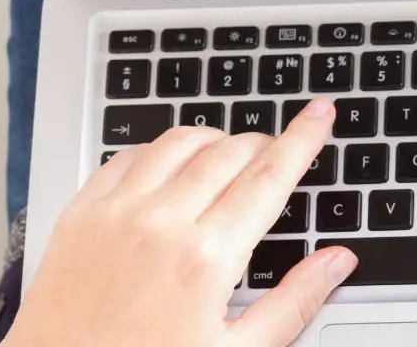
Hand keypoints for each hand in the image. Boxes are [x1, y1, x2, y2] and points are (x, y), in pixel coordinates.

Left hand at [6, 99, 355, 346]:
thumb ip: (293, 303)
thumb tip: (336, 262)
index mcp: (206, 260)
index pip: (270, 176)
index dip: (303, 138)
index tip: (319, 114)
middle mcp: (160, 224)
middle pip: (230, 151)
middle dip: (264, 143)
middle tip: (278, 153)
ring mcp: (115, 213)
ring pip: (179, 141)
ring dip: (214, 140)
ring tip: (229, 158)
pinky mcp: (80, 214)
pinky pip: (128, 154)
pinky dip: (159, 150)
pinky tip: (170, 168)